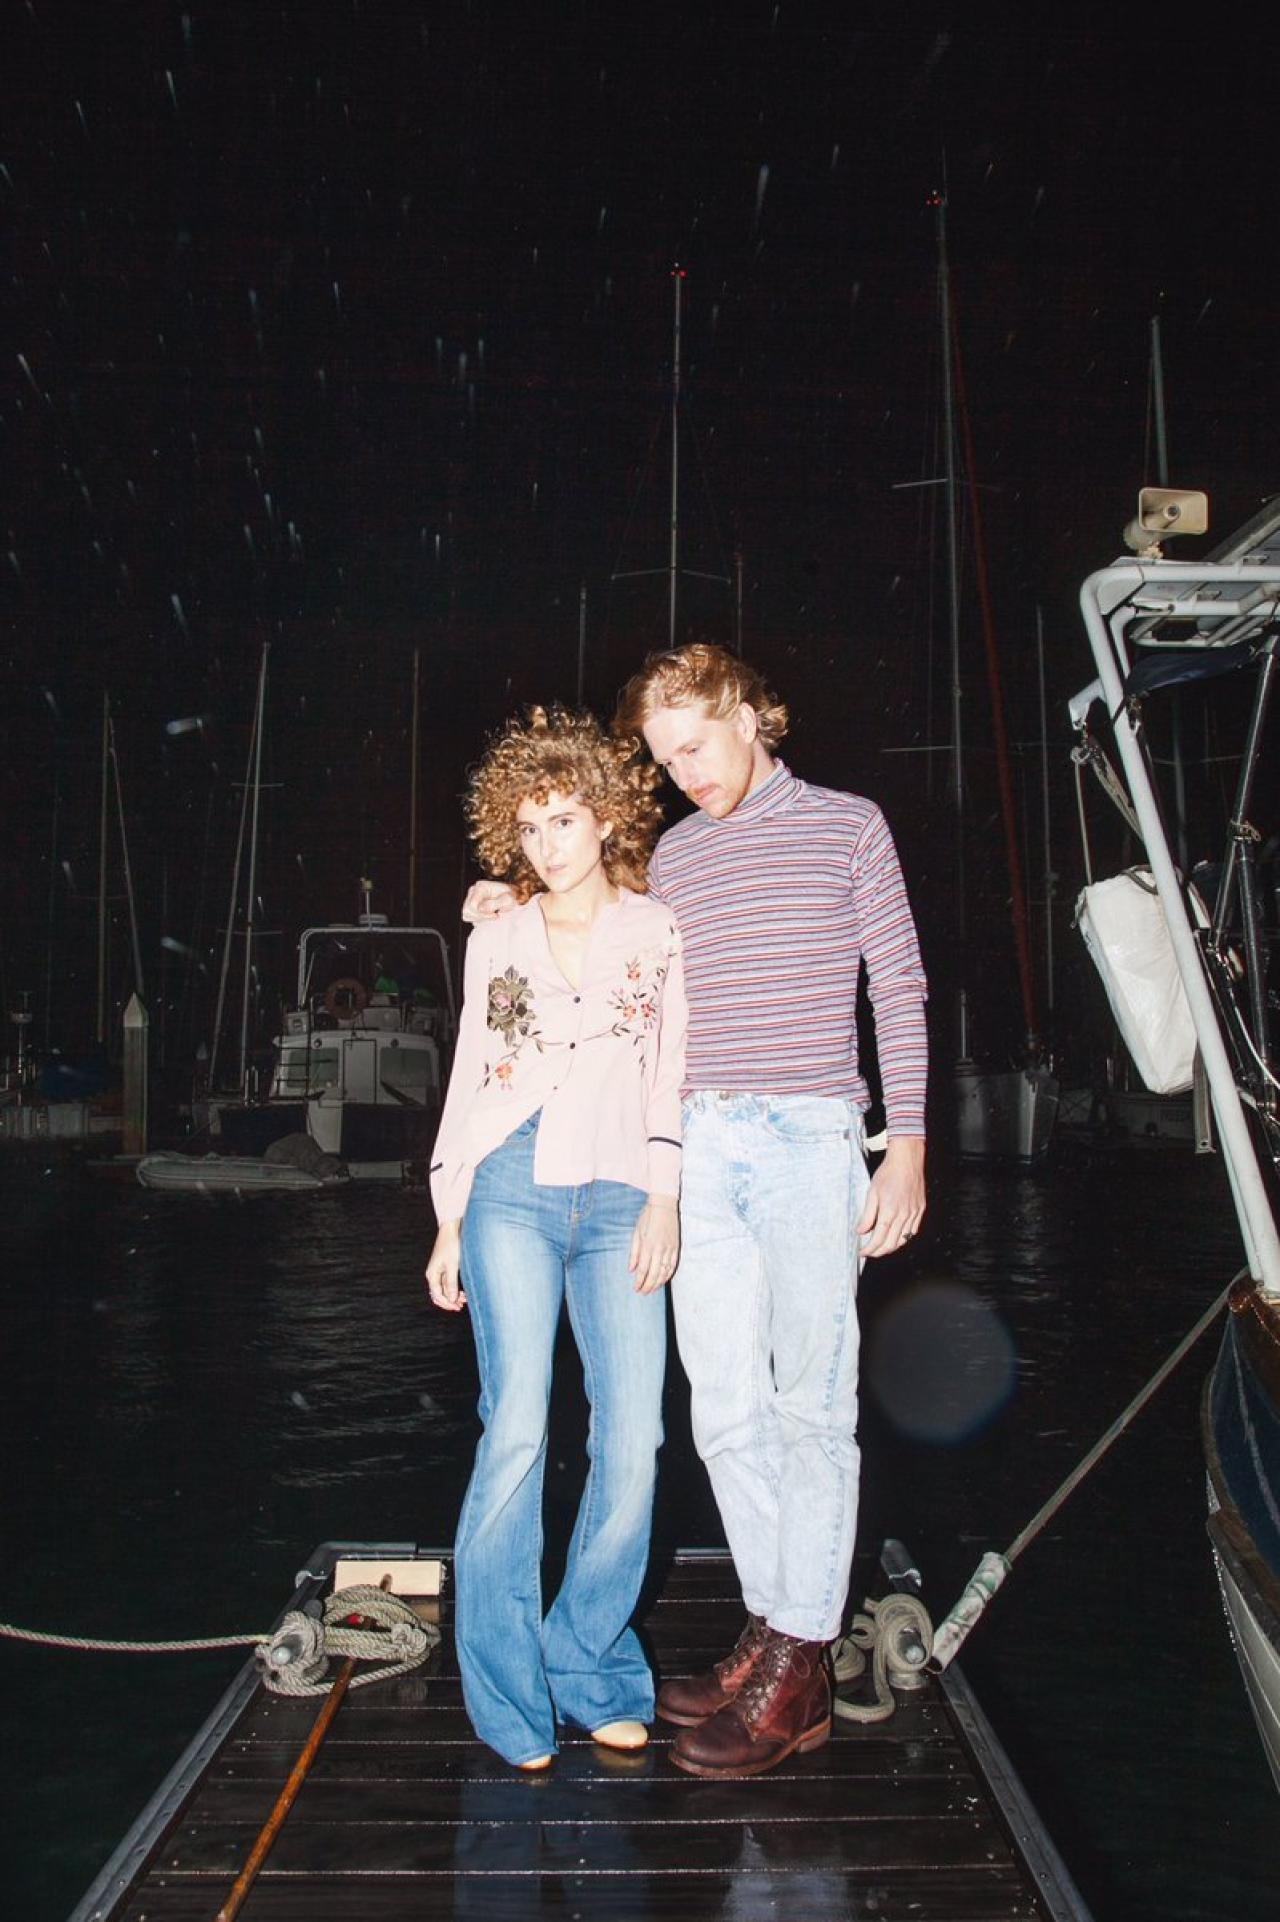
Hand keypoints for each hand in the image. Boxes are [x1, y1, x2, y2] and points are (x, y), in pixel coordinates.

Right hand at [425, 1223, 466, 1310]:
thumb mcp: (453, 1265)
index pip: (437, 1295)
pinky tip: (463, 1292)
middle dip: (449, 1301)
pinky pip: (448, 1283)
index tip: (458, 1307)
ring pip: (444, 1289)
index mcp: (432, 1274)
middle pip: (438, 1294)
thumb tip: (451, 1299)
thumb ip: (451, 1283)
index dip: (447, 1303)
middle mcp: (434, 1274)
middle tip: (461, 1306)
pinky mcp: (446, 1267)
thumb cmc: (452, 1245)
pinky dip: (454, 1289)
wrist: (452, 1228)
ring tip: (465, 1299)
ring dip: (453, 1296)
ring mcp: (439, 1271)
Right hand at [462, 879, 517, 923]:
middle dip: (481, 917)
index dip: (482, 914)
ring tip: (492, 916)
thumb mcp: (508, 900)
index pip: (471, 906)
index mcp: (481, 887)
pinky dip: (478, 919)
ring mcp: (472, 897)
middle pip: (467, 911)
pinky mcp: (473, 905)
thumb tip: (480, 909)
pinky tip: (488, 916)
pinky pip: (469, 916)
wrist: (516, 896)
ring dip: (479, 919)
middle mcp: (474, 891)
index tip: (495, 915)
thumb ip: (494, 904)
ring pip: (466, 914)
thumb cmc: (513, 897)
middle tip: (495, 915)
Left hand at [629, 1196, 680, 1293]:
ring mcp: (670, 1249)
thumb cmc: (647, 1218)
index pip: (643, 1269)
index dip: (639, 1281)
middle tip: (642, 1293)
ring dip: (658, 1283)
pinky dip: (668, 1275)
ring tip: (652, 1290)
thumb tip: (631, 1270)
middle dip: (648, 1285)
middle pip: (654, 1273)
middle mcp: (660, 1249)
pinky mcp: (676, 1247)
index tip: (635, 1288)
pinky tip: (663, 1280)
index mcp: (648, 1245)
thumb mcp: (636, 1233)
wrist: (664, 1206)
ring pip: (665, 1271)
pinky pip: (673, 1265)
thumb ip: (634, 1253)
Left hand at [857, 1136, 924, 1259]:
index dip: (870, 1249)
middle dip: (879, 1251)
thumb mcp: (872, 1192)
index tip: (863, 1252)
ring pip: (903, 1240)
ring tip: (881, 1247)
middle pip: (891, 1243)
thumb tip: (861, 1231)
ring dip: (891, 1247)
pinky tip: (896, 1238)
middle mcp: (903, 1215)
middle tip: (870, 1252)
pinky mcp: (920, 1210)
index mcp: (889, 1211)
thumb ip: (867, 1215)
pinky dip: (904, 1238)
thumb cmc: (888, 1173)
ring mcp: (914, 1213)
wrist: (907, 1160)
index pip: (878, 1238)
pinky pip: (913, 1231)